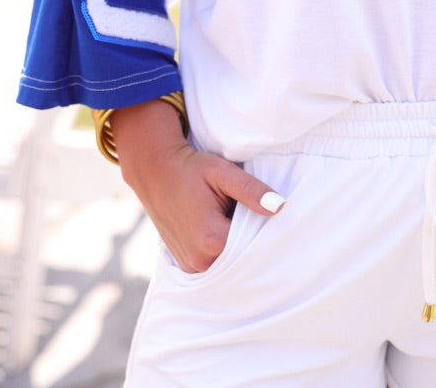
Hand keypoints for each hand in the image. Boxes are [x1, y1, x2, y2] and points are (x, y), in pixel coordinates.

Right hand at [111, 99, 285, 272]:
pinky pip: (214, 263)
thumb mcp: (222, 172)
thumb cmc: (190, 169)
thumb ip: (251, 190)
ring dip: (236, 246)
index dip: (264, 229)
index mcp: (212, 240)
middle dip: (251, 238)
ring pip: (228, 262)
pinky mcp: (186, 265)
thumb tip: (280, 206)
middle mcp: (200, 261)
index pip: (254, 245)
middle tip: (252, 214)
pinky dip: (223, 250)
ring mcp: (190, 266)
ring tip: (234, 218)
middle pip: (242, 257)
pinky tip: (223, 228)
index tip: (270, 215)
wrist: (155, 172)